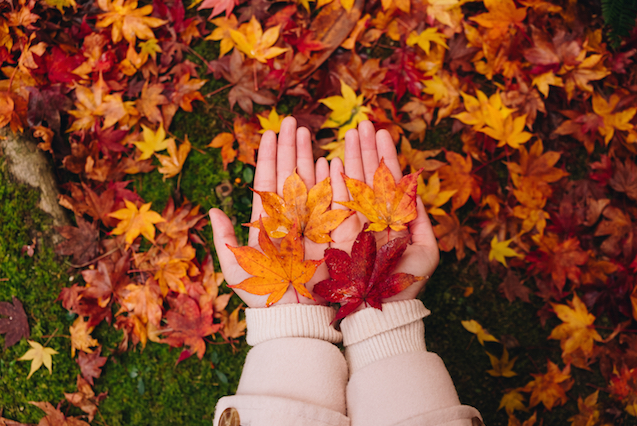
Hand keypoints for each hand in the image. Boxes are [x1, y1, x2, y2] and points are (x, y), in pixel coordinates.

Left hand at [210, 117, 329, 307]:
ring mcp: (309, 220)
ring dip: (307, 155)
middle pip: (288, 173)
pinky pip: (329, 200)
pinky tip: (329, 160)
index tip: (270, 132)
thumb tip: (212, 210)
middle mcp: (288, 216)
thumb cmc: (262, 295)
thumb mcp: (236, 267)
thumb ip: (225, 238)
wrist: (292, 315)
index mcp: (266, 220)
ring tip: (307, 131)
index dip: (268, 155)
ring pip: (308, 180)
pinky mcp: (328, 231)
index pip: (267, 180)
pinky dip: (329, 179)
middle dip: (289, 146)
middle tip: (291, 120)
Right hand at [329, 121, 438, 300]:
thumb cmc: (406, 284)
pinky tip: (330, 161)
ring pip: (350, 184)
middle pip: (367, 176)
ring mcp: (352, 222)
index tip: (380, 131)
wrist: (380, 311)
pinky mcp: (335, 234)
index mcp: (391, 217)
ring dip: (349, 158)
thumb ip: (421, 219)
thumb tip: (415, 189)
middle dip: (364, 149)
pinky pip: (332, 204)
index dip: (384, 155)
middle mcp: (370, 216)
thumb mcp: (425, 251)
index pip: (387, 180)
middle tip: (362, 122)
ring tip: (348, 133)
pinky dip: (331, 183)